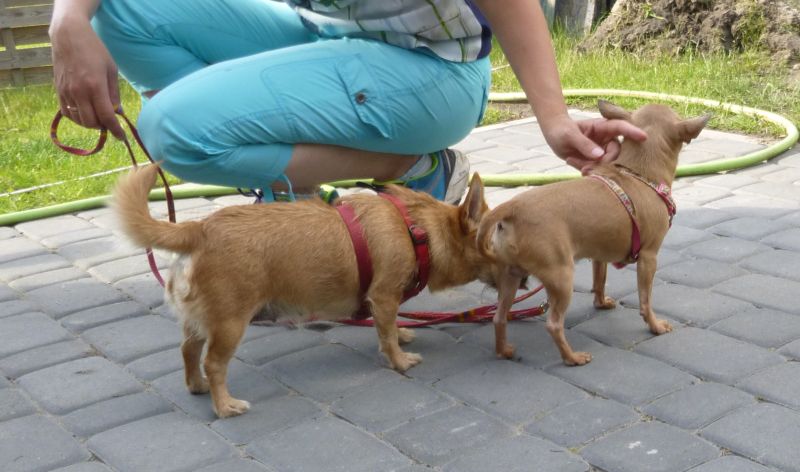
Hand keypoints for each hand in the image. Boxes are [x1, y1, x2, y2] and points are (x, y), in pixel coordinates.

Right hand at [50, 16, 125, 139]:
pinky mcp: (58, 91)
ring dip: (90, 123)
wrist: (69, 36)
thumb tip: (118, 113)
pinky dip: (78, 117)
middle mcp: (79, 92)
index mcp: (95, 86)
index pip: (106, 117)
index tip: (122, 137)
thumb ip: (114, 94)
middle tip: (109, 122)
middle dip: (103, 127)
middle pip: (91, 123)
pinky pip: (67, 113)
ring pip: (79, 120)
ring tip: (98, 115)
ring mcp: (66, 92)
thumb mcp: (111, 70)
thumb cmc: (95, 50)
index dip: (116, 130)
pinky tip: (85, 111)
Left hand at [540, 114, 647, 174]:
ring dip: (592, 166)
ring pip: (606, 163)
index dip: (633, 132)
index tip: (644, 137)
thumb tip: (599, 155)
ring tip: (573, 161)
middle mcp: (606, 139)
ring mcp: (603, 150)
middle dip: (604, 162)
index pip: (621, 127)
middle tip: (586, 167)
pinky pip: (596, 169)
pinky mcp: (597, 161)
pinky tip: (572, 161)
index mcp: (602, 127)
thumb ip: (584, 144)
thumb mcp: (569, 135)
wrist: (554, 136)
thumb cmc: (562, 130)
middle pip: (616, 152)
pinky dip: (585, 168)